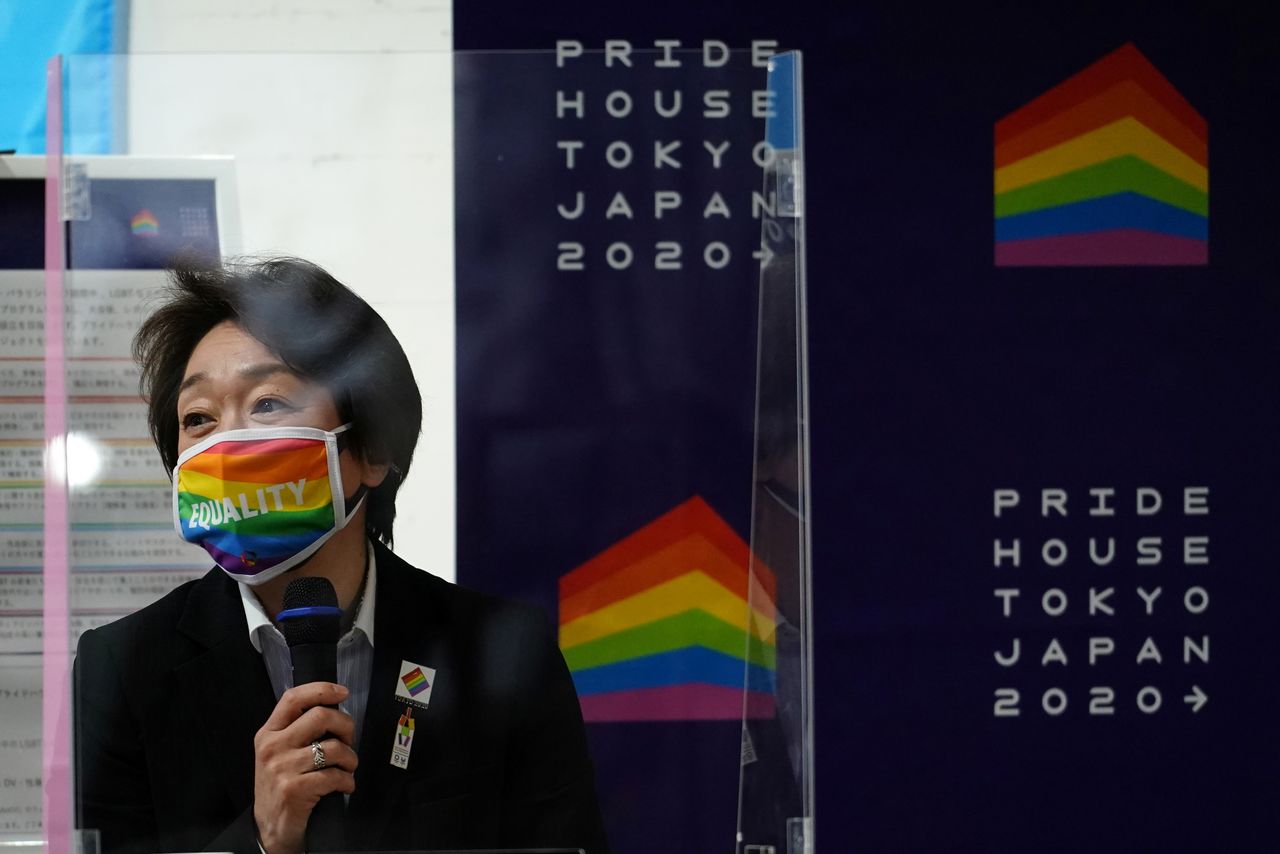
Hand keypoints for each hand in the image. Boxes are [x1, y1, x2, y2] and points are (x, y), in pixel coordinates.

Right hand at [252, 683, 358, 853]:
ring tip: (348, 768)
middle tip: (348, 741)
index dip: (322, 690)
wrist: (270, 828)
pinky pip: (334, 775)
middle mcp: (272, 747)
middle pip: (320, 716)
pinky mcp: (294, 789)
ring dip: (350, 759)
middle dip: (345, 726)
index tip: (343, 693)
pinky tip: (345, 786)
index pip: (293, 699)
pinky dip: (347, 781)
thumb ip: (298, 730)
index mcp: (268, 733)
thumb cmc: (282, 786)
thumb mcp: (280, 753)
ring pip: (333, 748)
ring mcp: (281, 768)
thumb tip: (335, 710)